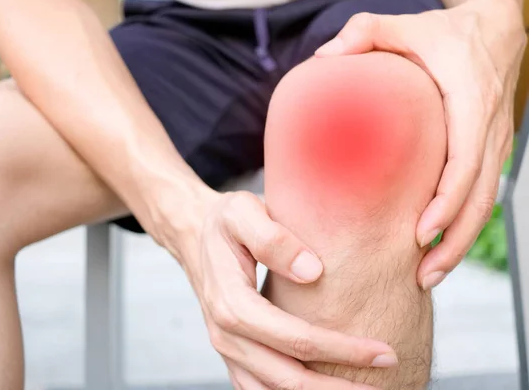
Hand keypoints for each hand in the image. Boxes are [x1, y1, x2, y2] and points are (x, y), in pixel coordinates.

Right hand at [176, 190, 396, 388]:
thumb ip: (273, 238)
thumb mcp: (243, 212)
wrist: (197, 236)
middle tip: (387, 378)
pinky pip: (262, 389)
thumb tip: (312, 272)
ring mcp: (228, 350)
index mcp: (231, 304)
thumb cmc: (225, 223)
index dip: (342, 350)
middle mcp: (226, 336)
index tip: (383, 351)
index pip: (295, 340)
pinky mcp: (234, 355)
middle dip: (340, 386)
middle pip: (288, 379)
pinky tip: (326, 387)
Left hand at [315, 0, 526, 289]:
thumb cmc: (448, 33)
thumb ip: (366, 33)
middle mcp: (489, 130)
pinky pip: (484, 195)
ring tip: (430, 275)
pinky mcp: (491, 151)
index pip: (465, 165)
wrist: (496, 30)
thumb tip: (324, 57)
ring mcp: (495, 144)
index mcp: (470, 104)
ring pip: (487, 204)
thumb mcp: (406, 27)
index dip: (447, 204)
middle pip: (480, 199)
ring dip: (461, 244)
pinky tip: (440, 247)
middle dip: (454, 242)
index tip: (421, 233)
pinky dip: (465, 226)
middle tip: (422, 275)